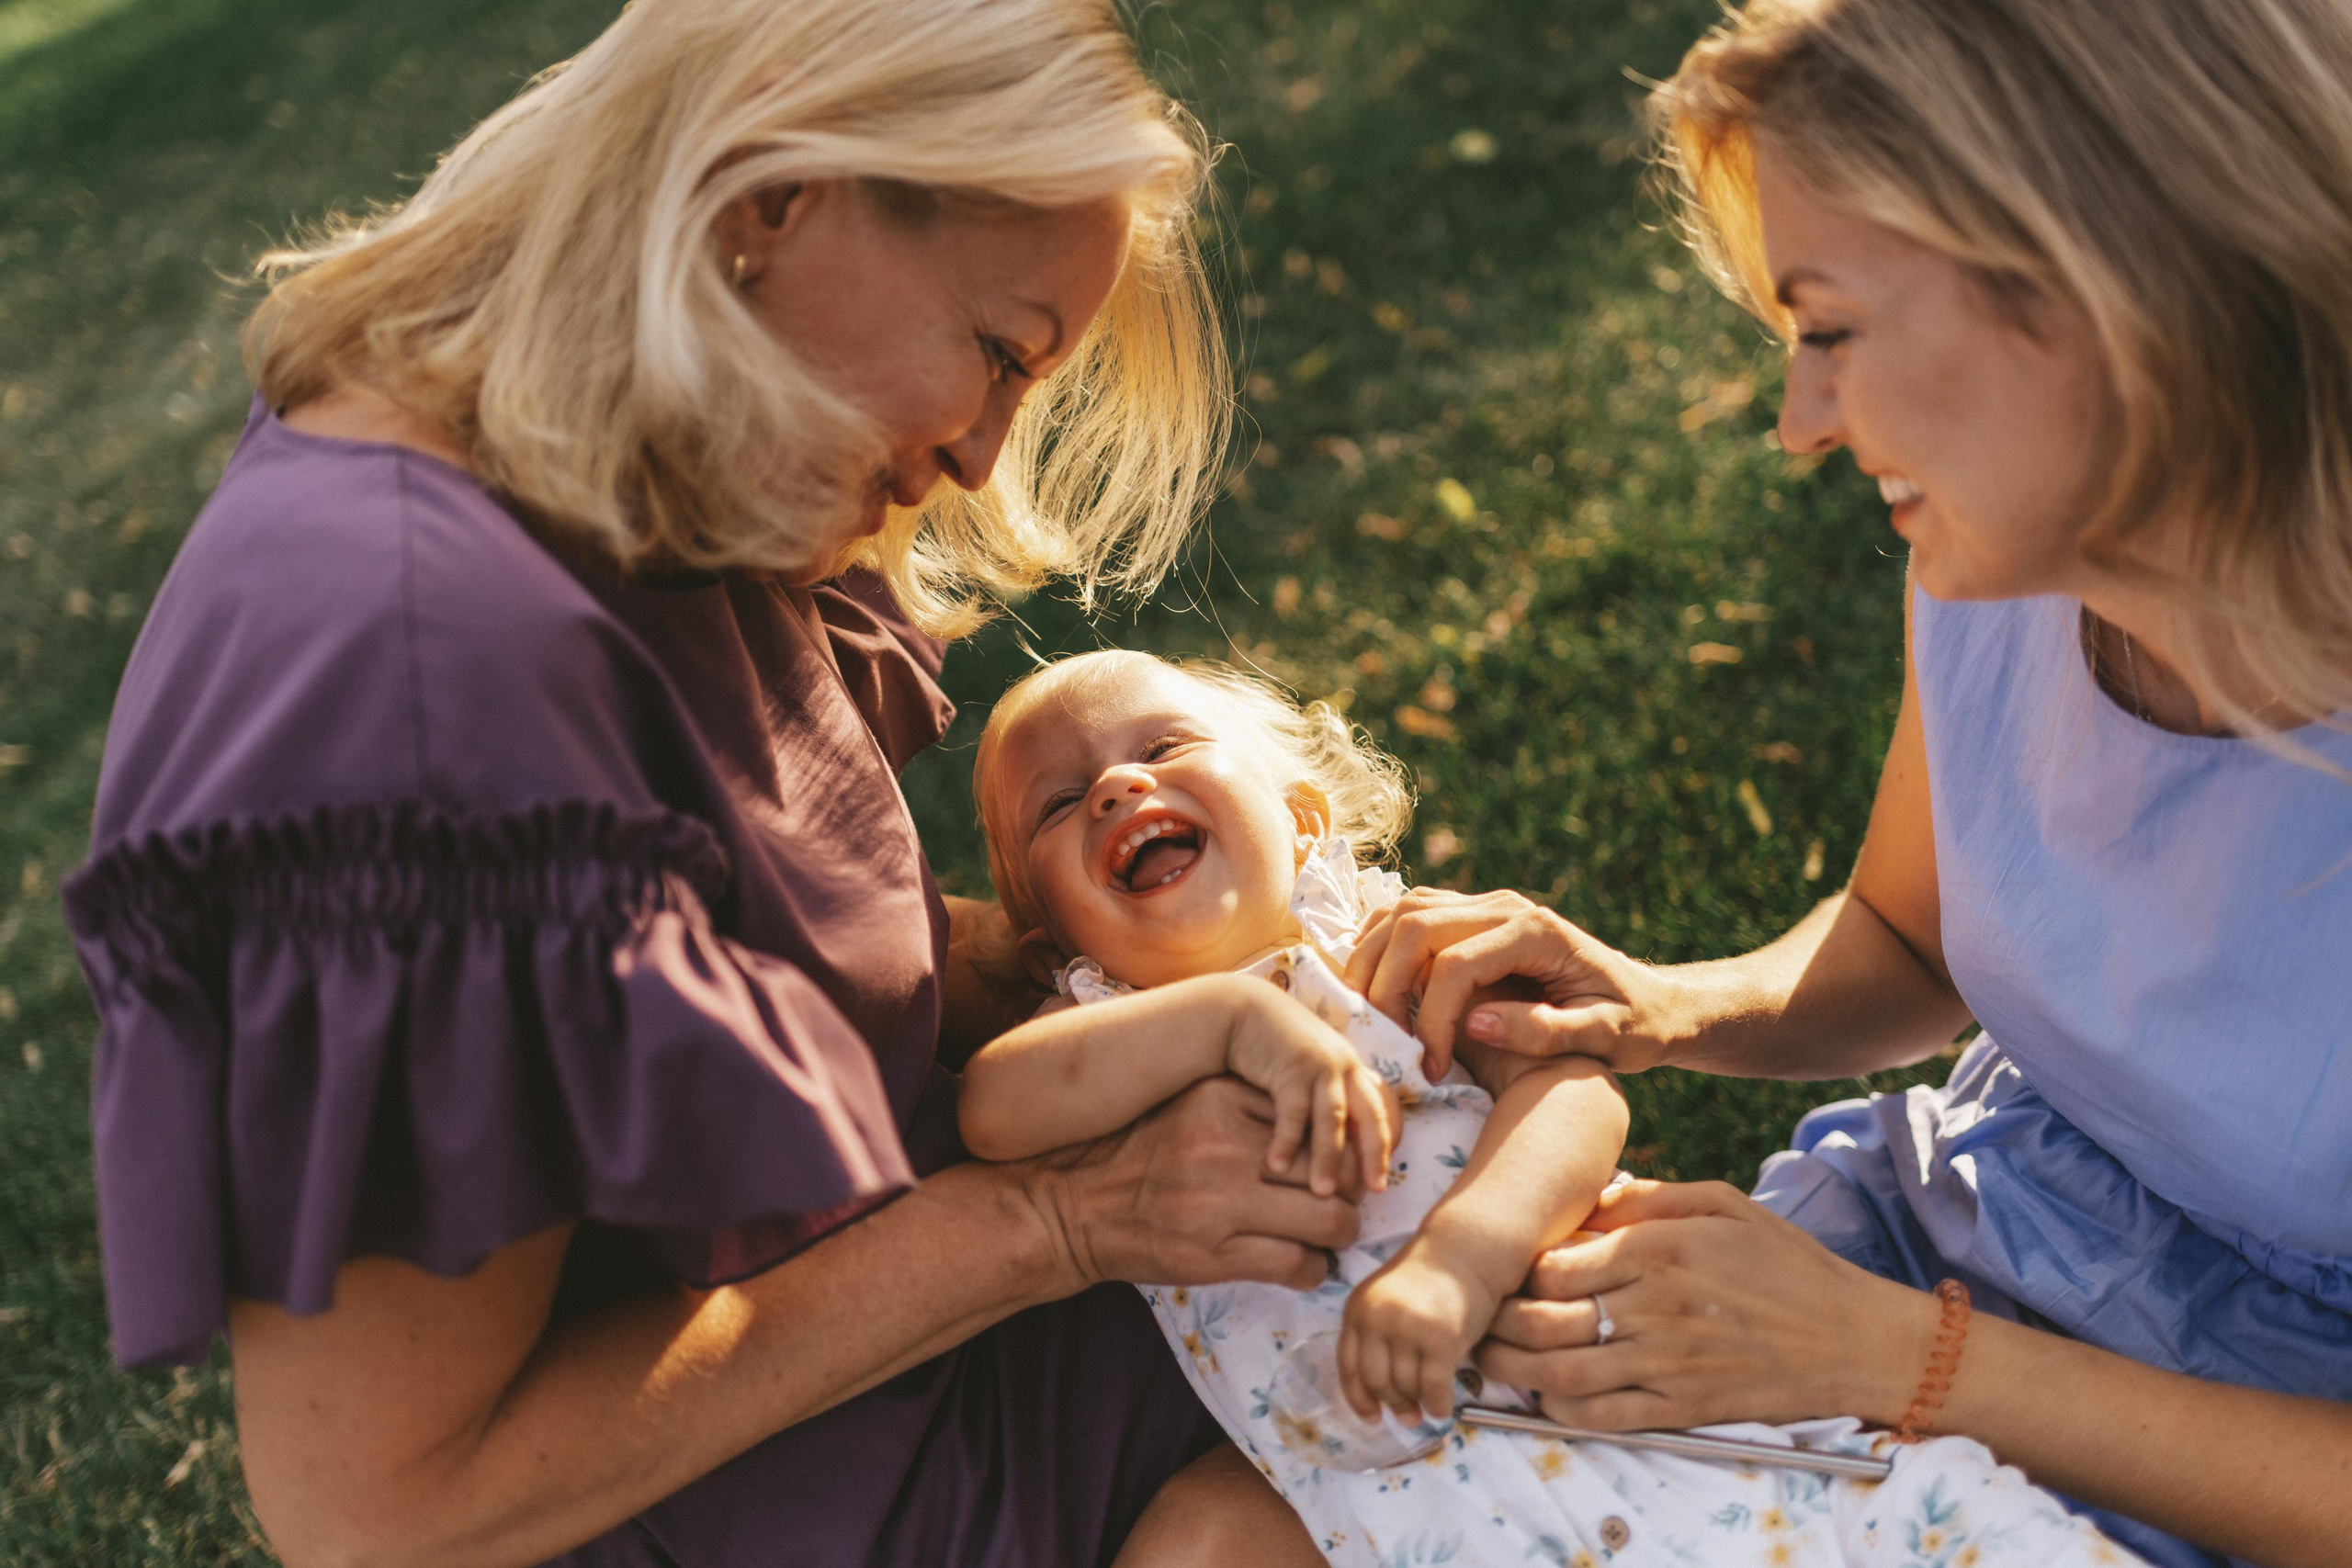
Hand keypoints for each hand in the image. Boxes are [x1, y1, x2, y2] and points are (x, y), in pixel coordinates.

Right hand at [1028, 1076, 1365, 1293]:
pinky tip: (1303, 1264)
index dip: (1339, 1144)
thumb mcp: (1189, 1108)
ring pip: (1328, 1219)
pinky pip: (1298, 1264)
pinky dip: (1313, 1269)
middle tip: (1344, 1201)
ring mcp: (1220, 1204)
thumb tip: (1320, 1122)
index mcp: (1221, 1099)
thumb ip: (1248, 1107)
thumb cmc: (1138, 1154)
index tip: (1340, 1161)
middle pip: (1333, 1168)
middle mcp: (1225, 1146)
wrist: (1073, 1207)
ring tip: (1330, 1235)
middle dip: (1350, 1190)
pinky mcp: (1213, 1257)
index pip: (1316, 1117)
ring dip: (1340, 1233)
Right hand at [1225, 983, 1396, 1197]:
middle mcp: (1344, 1066)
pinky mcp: (1291, 1065)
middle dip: (1374, 1155)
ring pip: (1334, 1119)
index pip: (1381, 1113)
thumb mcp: (1307, 1074)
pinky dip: (1287, 1140)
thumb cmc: (1273, 1049)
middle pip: (1370, 1116)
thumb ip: (1325, 1101)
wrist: (1241, 1010)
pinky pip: (1292, 1111)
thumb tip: (1340, 1145)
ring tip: (1322, 1193)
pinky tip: (1277, 1167)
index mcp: (1352, 1071)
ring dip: (1329, 1157)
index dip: (1384, 1147)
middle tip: (1373, 1192)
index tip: (1379, 1183)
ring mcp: (1319, 1064)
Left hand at [1338, 1231, 1506, 1421]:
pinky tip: (1443, 1408)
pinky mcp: (1440, 1339)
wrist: (1463, 1253)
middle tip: (1407, 1417)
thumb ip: (1376, 1338)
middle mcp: (1377, 1318)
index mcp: (1357, 1309)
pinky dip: (1437, 1406)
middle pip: (1376, 1381)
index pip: (1348, 1367)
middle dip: (1393, 1405)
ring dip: (1417, 1404)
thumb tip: (1380, 1398)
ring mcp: (1408, 1328)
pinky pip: (1433, 1389)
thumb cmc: (1428, 1282)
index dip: (1358, 1399)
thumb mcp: (1387, 1301)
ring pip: (1406, 1387)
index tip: (1372, 1418)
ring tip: (1428, 1405)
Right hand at [1347, 888, 1672, 1077]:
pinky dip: (1380, 946)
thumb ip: (1546, 1032)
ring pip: (1402, 911)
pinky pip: (1409, 916)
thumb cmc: (1633, 1026)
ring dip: (1371, 959)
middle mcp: (1505, 907)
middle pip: (1414, 926)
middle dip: (1384, 985)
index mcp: (1537, 933)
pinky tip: (1376, 990)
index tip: (1431, 1068)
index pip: (1455, 963)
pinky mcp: (1472, 916)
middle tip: (1383, 1043)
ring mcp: (1486, 906)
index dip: (1431, 1018)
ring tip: (1367, 1017)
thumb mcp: (1605, 1039)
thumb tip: (1477, 1023)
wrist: (1650, 1001)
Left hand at [1473, 1179, 1932, 1431]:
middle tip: (1480, 1316)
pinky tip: (1545, 1392)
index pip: (1554, 1265)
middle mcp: (1656, 1308)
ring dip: (1514, 1368)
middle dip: (1498, 1321)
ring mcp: (1668, 1363)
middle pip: (1544, 1321)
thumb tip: (1590, 1198)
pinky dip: (1560, 1409)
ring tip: (1492, 1357)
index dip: (1520, 1269)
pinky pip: (1602, 1417)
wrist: (1853, 1338)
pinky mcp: (1682, 1408)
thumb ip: (1648, 1198)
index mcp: (1662, 1251)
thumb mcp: (1723, 1203)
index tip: (1509, 1267)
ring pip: (1561, 1373)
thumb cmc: (1786, 1262)